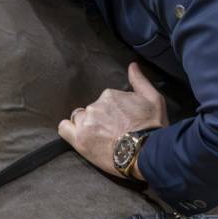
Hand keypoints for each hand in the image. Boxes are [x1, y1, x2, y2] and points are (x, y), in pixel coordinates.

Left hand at [58, 62, 166, 179]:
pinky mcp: (79, 139)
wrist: (147, 152)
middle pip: (90, 110)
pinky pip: (64, 129)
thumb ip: (139, 81)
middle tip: (111, 132)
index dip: (111, 112)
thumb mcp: (153, 99)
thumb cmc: (152, 127)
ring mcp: (86, 122)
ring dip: (86, 126)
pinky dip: (69, 131)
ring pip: (79, 119)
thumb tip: (132, 66)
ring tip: (100, 138)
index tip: (119, 122)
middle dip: (98, 119)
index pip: (103, 101)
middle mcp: (95, 106)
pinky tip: (80, 137)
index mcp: (109, 95)